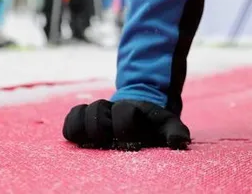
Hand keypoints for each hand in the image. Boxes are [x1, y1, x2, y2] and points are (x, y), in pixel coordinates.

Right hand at [62, 99, 189, 150]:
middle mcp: (113, 108)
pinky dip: (72, 127)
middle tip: (109, 141)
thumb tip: (179, 143)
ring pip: (83, 112)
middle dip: (102, 127)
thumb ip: (175, 131)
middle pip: (98, 108)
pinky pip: (72, 119)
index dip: (126, 127)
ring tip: (94, 142)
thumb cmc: (154, 123)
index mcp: (134, 109)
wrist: (140, 110)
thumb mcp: (167, 124)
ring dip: (86, 127)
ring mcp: (99, 114)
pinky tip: (80, 140)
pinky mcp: (86, 121)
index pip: (125, 112)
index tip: (133, 142)